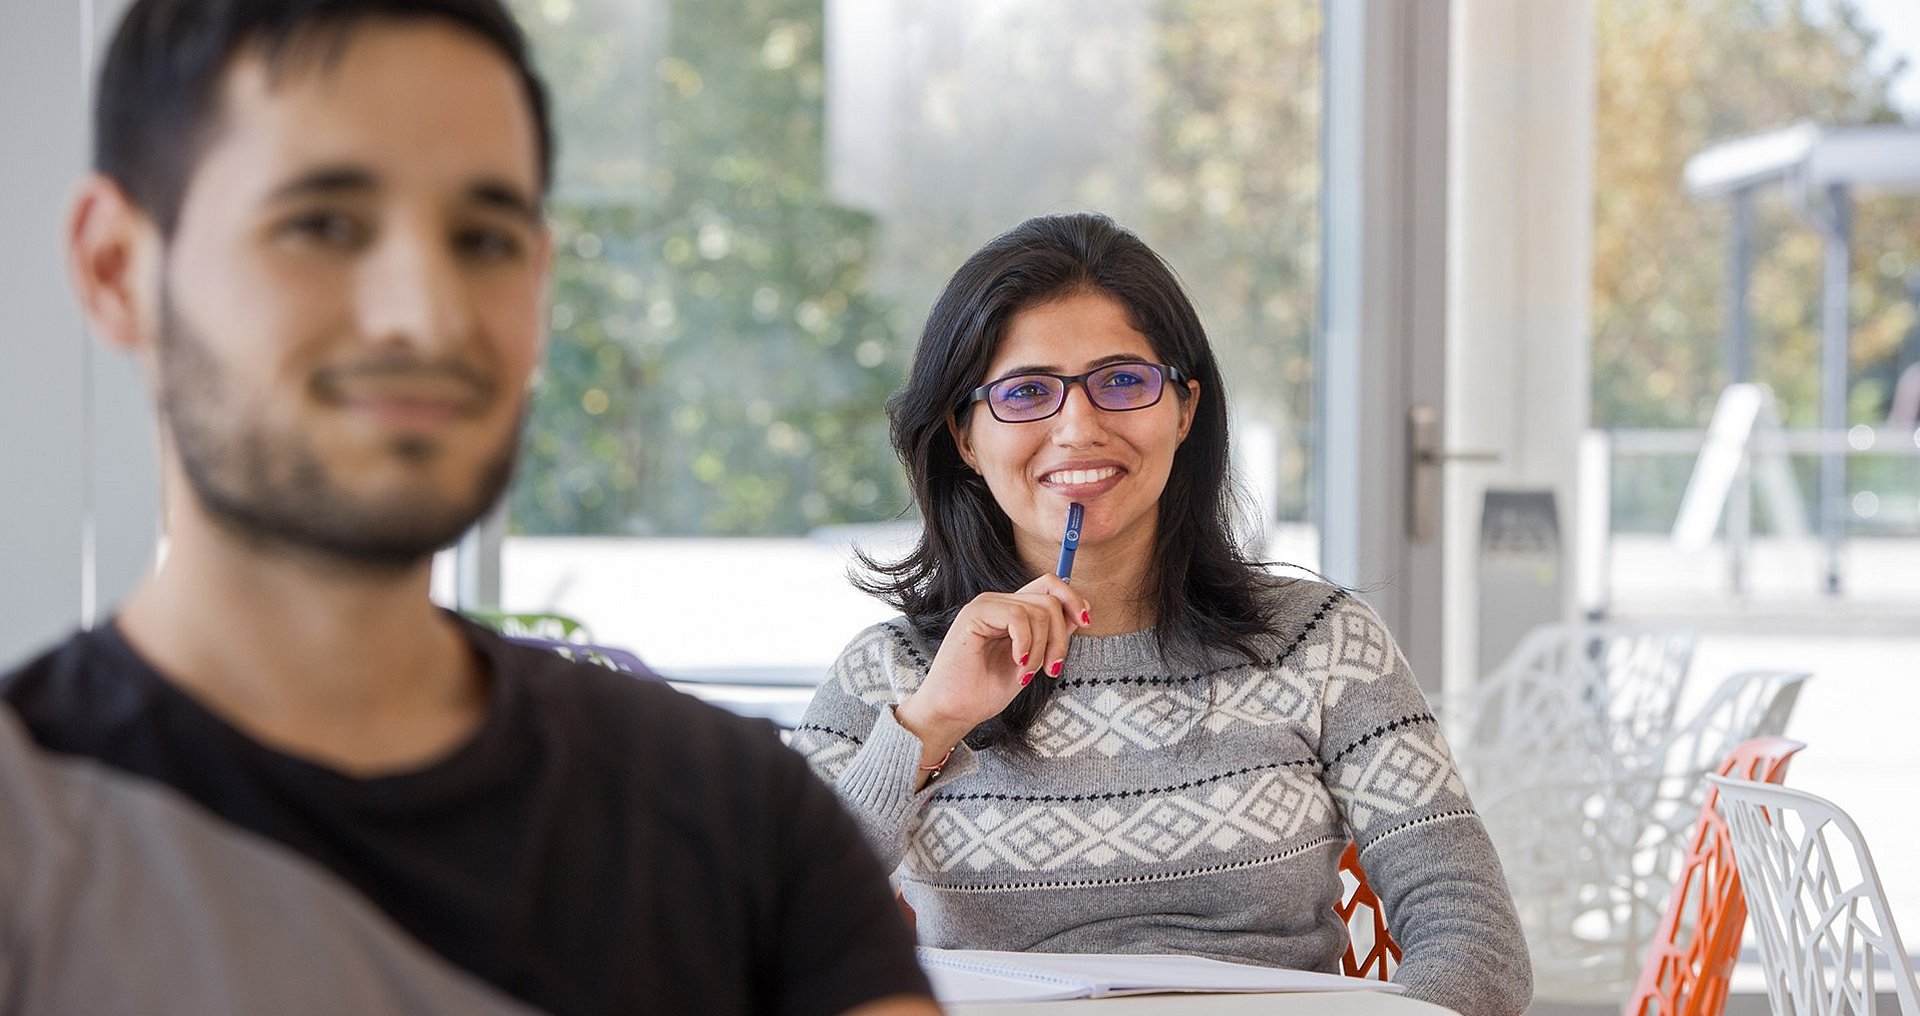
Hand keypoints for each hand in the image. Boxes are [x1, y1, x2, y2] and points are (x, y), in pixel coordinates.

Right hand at [894, 575, 1091, 752]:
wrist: (953, 712)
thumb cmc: (984, 691)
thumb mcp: (1032, 662)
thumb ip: (1051, 636)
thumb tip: (1080, 613)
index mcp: (1011, 611)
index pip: (1049, 585)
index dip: (1072, 598)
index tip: (1085, 622)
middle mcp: (999, 603)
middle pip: (1050, 598)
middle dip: (1061, 637)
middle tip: (1051, 669)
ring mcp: (986, 606)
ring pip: (1039, 609)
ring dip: (1042, 648)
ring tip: (1027, 673)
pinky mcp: (974, 614)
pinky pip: (1018, 616)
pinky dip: (1026, 644)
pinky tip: (1017, 663)